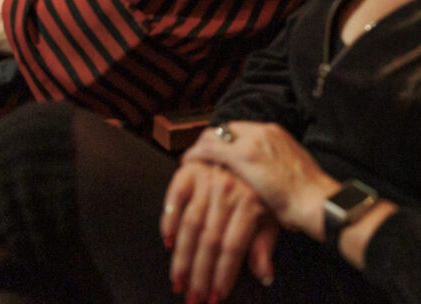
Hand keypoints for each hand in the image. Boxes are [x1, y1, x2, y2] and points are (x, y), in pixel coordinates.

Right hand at [161, 158, 276, 300]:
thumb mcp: (271, 217)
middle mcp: (228, 189)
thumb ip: (264, 244)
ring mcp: (207, 178)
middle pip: (210, 239)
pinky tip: (168, 241)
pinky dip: (169, 218)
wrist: (255, 151)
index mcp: (250, 202)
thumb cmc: (265, 191)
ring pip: (191, 224)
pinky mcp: (190, 170)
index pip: (232, 247)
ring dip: (182, 256)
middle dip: (199, 273)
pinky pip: (175, 196)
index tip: (215, 298)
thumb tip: (264, 274)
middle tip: (191, 298)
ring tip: (178, 280)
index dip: (223, 274)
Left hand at [189, 122, 339, 239]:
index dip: (224, 139)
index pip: (240, 129)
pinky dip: (197, 155)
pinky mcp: (243, 156)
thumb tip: (268, 176)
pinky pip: (211, 149)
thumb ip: (276, 166)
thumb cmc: (309, 198)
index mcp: (275, 133)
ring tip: (191, 159)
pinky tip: (188, 163)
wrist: (319, 203)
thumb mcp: (291, 173)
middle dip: (210, 141)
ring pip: (215, 135)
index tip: (215, 151)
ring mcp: (253, 142)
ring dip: (201, 147)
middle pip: (226, 129)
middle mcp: (263, 131)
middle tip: (198, 155)